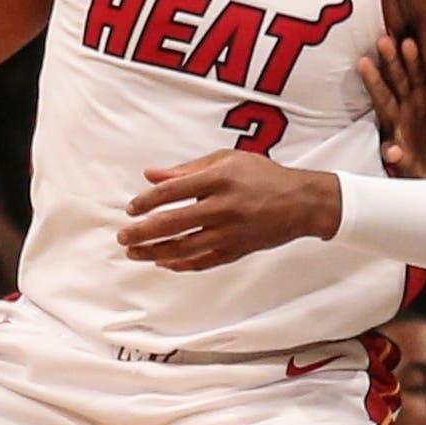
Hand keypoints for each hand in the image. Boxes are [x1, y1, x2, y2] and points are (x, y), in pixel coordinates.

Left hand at [120, 153, 341, 270]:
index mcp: (219, 179)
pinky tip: (163, 262)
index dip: (146, 201)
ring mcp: (230, 233)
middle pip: (173, 223)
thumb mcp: (227, 160)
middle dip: (143, 232)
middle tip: (123, 236)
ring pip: (185, 248)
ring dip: (155, 252)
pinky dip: (181, 264)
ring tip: (135, 253)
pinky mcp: (237, 251)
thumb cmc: (262, 176)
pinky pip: (203, 262)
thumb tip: (150, 175)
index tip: (131, 208)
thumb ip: (187, 169)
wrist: (302, 203)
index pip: (172, 192)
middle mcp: (223, 207)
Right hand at [357, 37, 425, 176]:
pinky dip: (392, 152)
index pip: (416, 72)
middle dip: (390, 60)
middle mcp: (404, 106)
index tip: (408, 40)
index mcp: (419, 96)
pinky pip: (392, 152)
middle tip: (384, 40)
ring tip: (365, 64)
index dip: (413, 57)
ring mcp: (396, 126)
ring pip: (384, 102)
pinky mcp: (396, 153)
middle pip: (397, 79)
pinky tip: (393, 151)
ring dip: (375, 83)